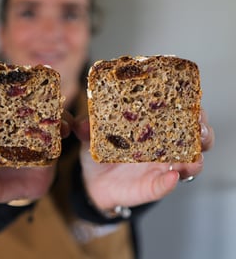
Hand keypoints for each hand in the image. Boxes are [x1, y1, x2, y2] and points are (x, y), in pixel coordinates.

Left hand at [74, 108, 214, 210]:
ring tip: (192, 153)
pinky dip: (167, 183)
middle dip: (202, 130)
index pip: (179, 114)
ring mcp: (160, 168)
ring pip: (191, 163)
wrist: (94, 182)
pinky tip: (171, 177)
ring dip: (195, 157)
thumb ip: (88, 128)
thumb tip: (81, 124)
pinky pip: (163, 186)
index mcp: (152, 128)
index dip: (188, 105)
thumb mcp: (93, 135)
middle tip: (197, 123)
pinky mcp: (151, 187)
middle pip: (195, 138)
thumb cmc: (101, 152)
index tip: (189, 97)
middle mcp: (163, 147)